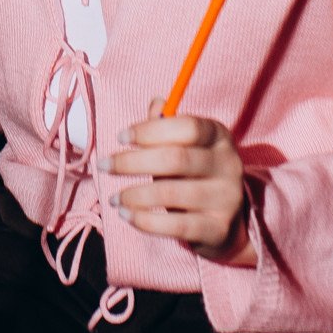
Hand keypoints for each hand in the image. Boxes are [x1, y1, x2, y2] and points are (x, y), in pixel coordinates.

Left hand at [100, 99, 254, 265]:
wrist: (227, 222)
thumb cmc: (195, 175)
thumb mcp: (186, 147)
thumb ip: (168, 126)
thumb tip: (156, 103)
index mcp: (219, 136)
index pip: (187, 126)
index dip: (150, 130)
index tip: (121, 137)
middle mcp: (228, 164)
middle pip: (175, 158)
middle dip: (132, 162)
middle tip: (104, 166)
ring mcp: (226, 198)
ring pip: (171, 193)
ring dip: (134, 194)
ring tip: (114, 198)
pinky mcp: (218, 229)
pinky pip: (175, 225)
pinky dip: (145, 220)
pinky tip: (127, 215)